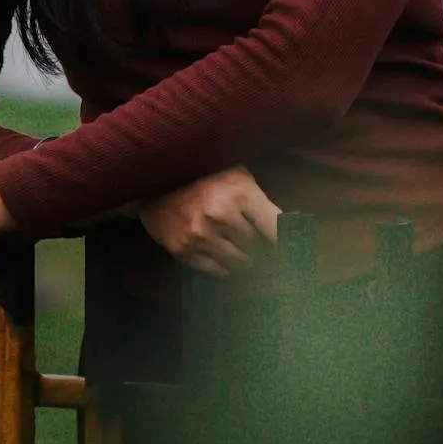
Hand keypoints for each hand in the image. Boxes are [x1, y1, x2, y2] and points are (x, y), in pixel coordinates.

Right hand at [139, 166, 280, 277]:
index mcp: (241, 194)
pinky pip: (214, 270)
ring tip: (241, 251)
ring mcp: (201, 234)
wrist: (154, 176)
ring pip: (238, 262)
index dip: (284, 242)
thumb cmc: (204, 173)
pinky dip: (222, 266)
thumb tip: (287, 230)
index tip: (288, 250)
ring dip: (243, 259)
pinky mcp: (183, 249)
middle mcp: (222, 216)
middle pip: (256, 247)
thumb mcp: (238, 176)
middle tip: (260, 247)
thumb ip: (259, 202)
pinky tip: (221, 254)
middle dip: (260, 248)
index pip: (275, 230)